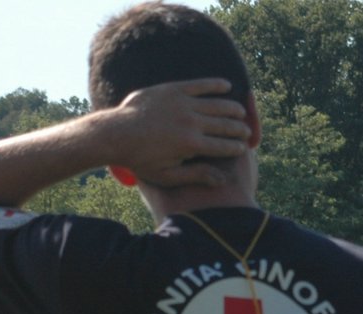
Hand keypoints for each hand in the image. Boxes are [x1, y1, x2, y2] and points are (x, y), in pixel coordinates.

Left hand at [110, 78, 252, 186]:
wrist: (116, 134)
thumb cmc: (140, 159)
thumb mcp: (168, 175)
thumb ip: (196, 176)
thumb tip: (222, 180)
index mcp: (191, 145)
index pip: (223, 146)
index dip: (237, 147)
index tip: (244, 148)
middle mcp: (191, 122)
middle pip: (224, 124)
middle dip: (239, 128)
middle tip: (246, 131)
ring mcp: (183, 103)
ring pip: (216, 104)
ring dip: (232, 108)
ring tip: (240, 112)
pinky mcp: (173, 89)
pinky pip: (200, 85)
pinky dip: (215, 84)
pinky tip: (226, 85)